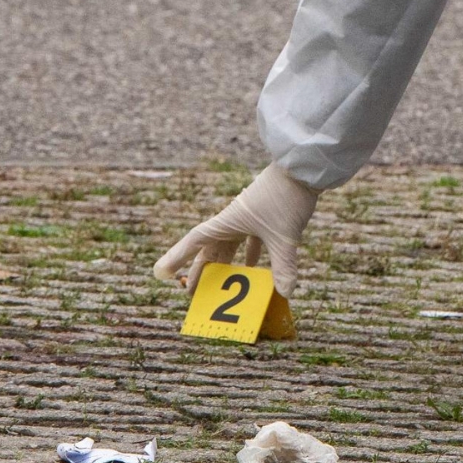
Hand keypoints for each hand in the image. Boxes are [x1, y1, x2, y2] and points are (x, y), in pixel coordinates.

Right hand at [153, 164, 318, 297]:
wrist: (304, 168)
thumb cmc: (287, 197)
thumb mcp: (284, 236)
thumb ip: (283, 267)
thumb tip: (285, 294)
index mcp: (229, 220)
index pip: (195, 241)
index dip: (176, 258)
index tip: (159, 273)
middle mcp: (235, 218)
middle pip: (211, 248)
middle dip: (201, 270)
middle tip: (192, 293)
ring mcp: (250, 215)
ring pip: (230, 244)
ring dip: (224, 264)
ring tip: (219, 284)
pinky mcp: (265, 214)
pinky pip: (251, 239)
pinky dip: (250, 254)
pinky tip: (254, 268)